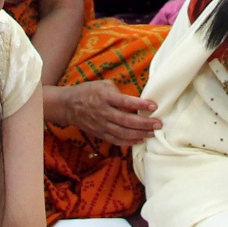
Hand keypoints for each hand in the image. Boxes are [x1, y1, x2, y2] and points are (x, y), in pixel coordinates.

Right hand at [45, 81, 161, 146]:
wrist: (69, 105)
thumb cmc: (89, 91)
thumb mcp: (103, 84)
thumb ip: (118, 92)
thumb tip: (135, 101)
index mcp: (105, 97)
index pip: (125, 102)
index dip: (140, 104)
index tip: (154, 105)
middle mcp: (103, 112)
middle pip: (126, 121)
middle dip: (144, 123)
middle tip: (159, 124)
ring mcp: (101, 125)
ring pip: (123, 133)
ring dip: (140, 134)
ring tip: (153, 133)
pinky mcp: (99, 134)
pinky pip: (116, 140)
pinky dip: (129, 142)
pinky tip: (140, 140)